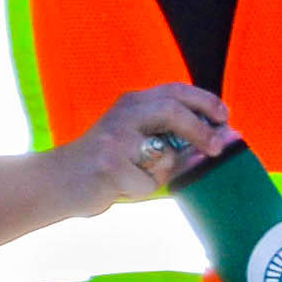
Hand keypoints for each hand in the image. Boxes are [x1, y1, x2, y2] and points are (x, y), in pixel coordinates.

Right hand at [57, 83, 230, 214]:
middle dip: (200, 128)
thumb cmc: (104, 163)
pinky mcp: (109, 167)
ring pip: (163, 155)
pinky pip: (147, 183)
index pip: (175, 91)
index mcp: (131, 104)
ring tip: (141, 177)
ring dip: (162, 173)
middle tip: (217, 146)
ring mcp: (114, 140)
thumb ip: (167, 136)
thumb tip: (216, 140)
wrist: (57, 182)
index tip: (224, 117)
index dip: (205, 101)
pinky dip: (141, 190)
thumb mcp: (134, 138)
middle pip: (172, 110)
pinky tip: (120, 188)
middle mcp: (123, 116)